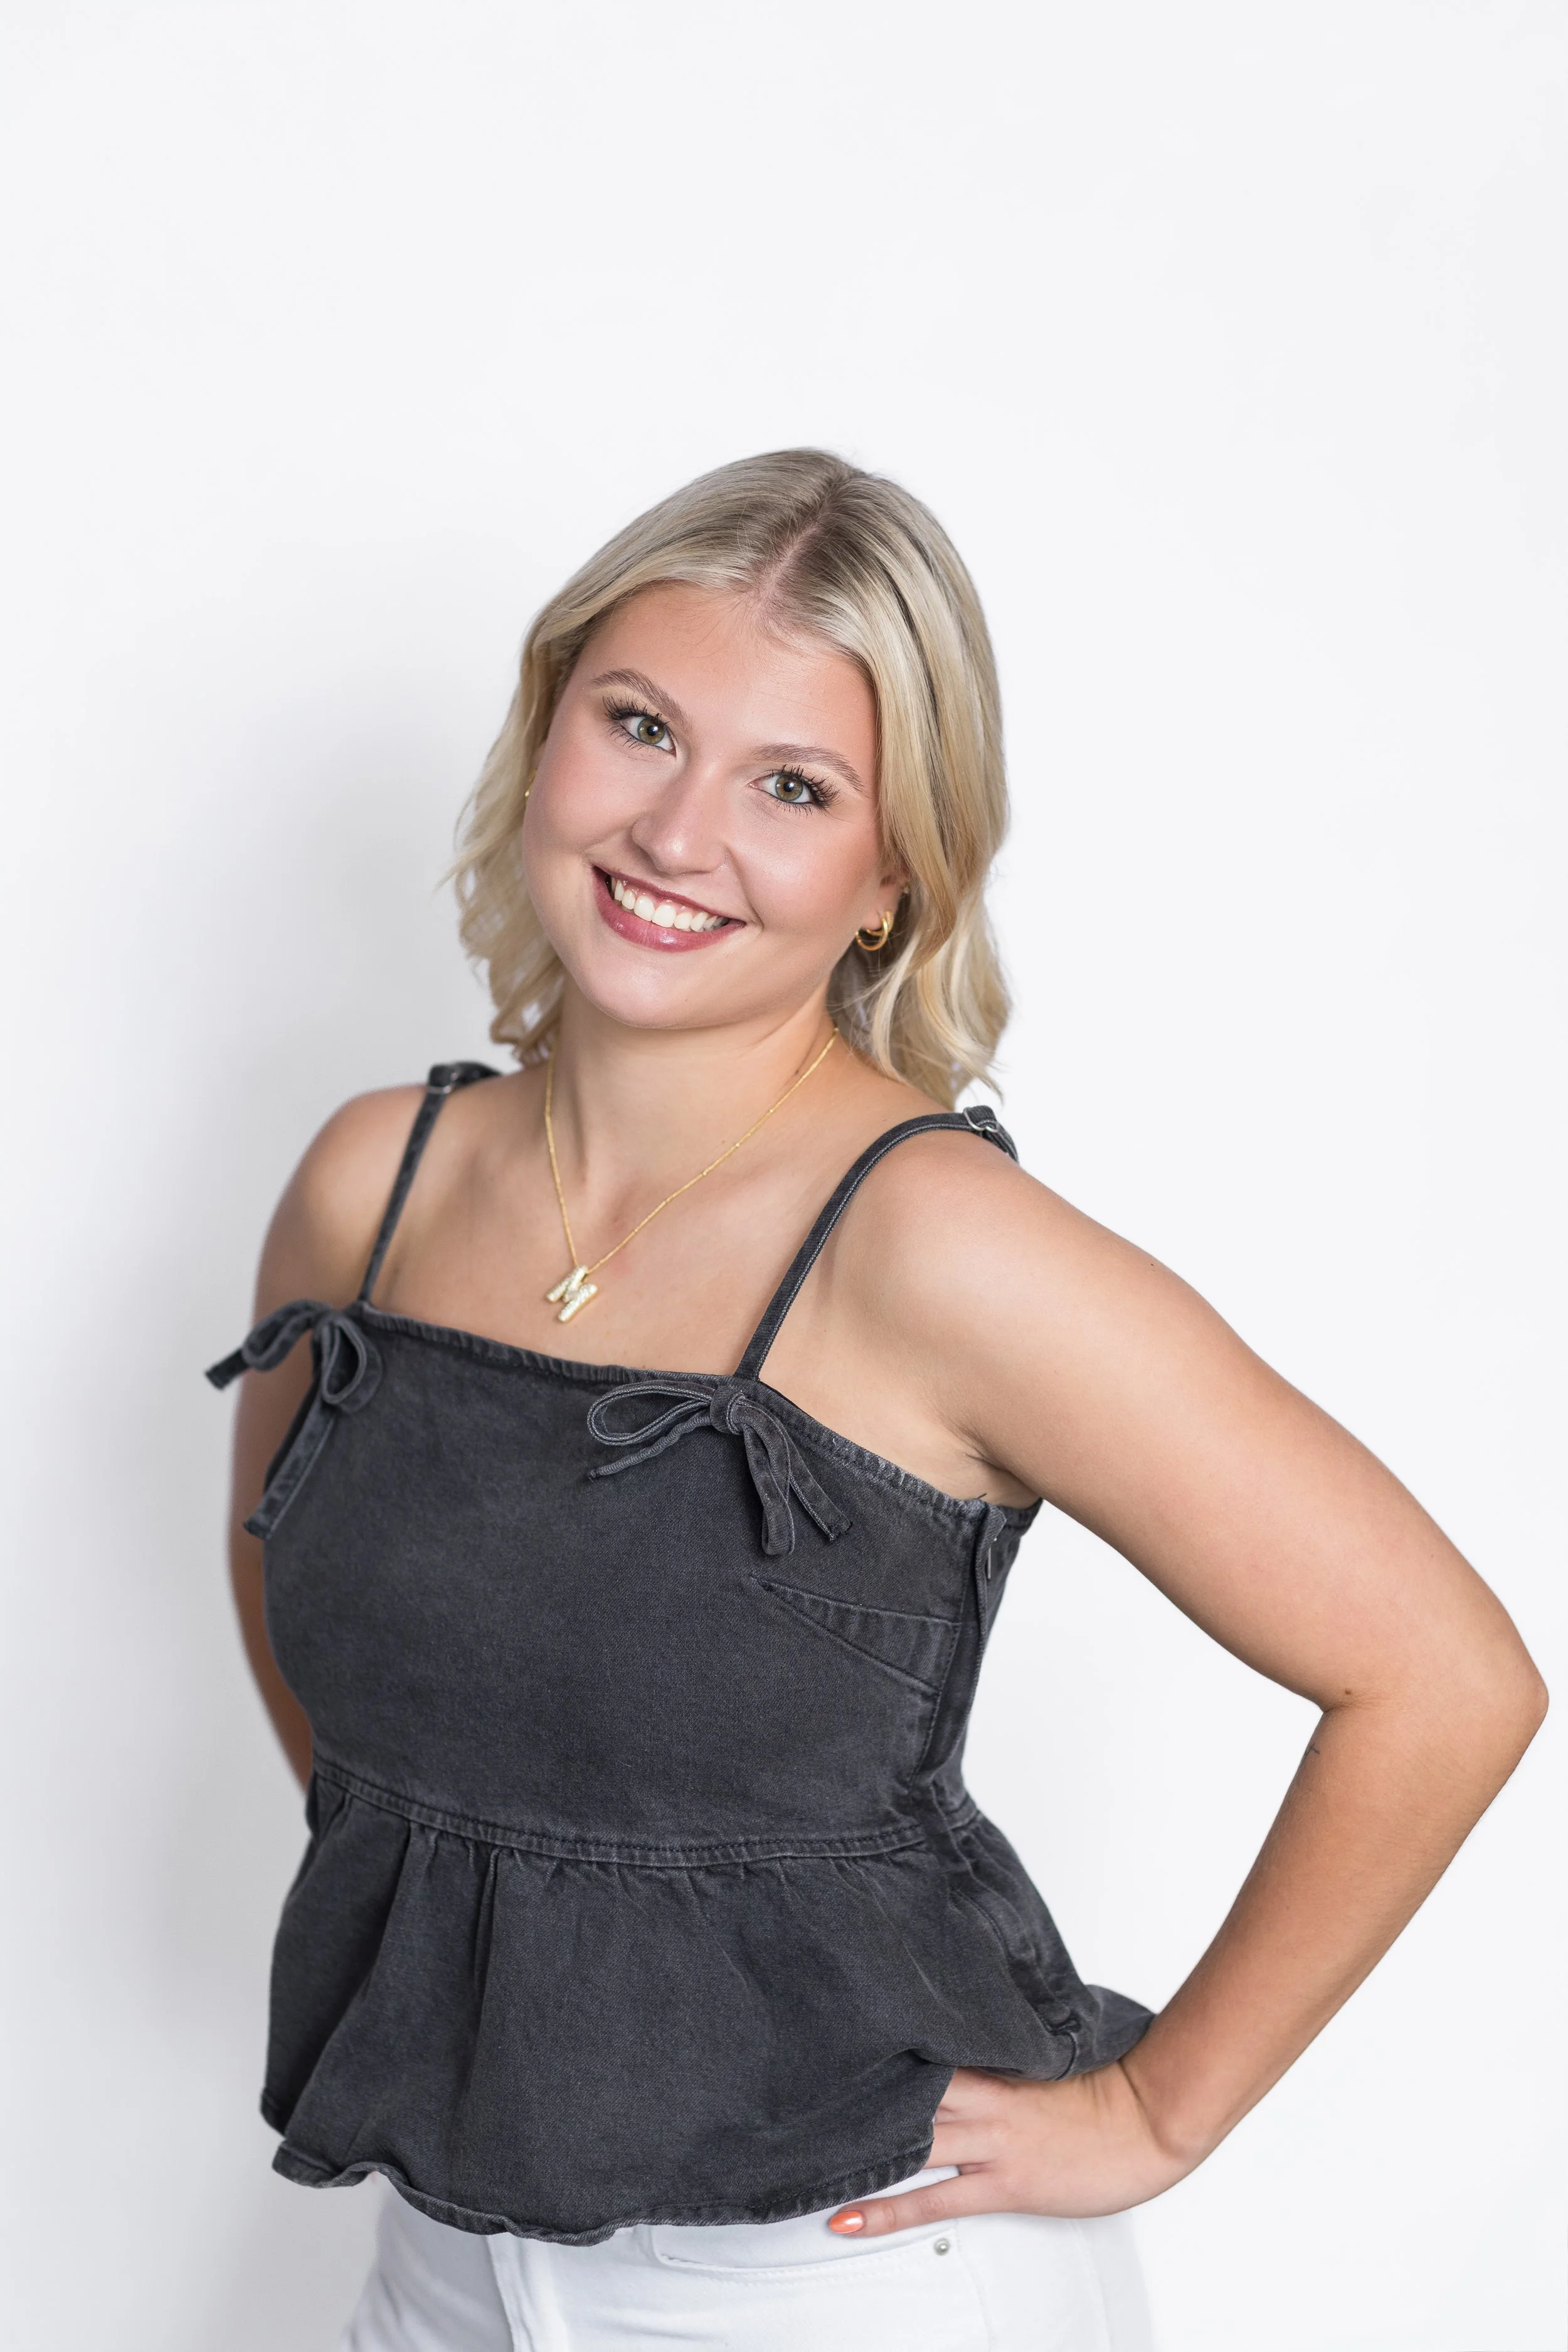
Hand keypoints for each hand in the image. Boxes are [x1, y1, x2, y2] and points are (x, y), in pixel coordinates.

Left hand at [827, 2063, 1193, 2236]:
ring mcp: (990, 2142)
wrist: (1150, 2119)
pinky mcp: (1003, 2183)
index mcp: (994, 2060)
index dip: (869, 2041)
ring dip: (858, 2150)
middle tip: (793, 2090)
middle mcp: (983, 2098)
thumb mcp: (1049, 2050)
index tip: (823, 2033)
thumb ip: (1003, 2042)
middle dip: (851, 2092)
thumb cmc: (1108, 2083)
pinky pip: (931, 2200)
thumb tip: (967, 2030)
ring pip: (909, 2141)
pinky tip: (846, 2217)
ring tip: (802, 2157)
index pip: (919, 2046)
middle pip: (903, 2091)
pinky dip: (884, 2209)